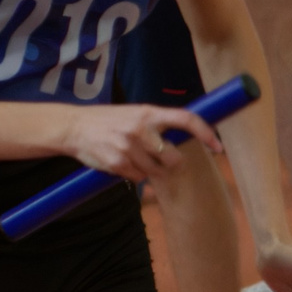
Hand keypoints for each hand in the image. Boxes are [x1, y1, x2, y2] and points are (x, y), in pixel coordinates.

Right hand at [60, 103, 220, 181]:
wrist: (74, 127)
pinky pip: (137, 178)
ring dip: (148, 170)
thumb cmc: (108, 121)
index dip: (205, 132)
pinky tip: (118, 162)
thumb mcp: (133, 114)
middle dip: (170, 164)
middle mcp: (140, 129)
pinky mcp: (117, 163)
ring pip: (154, 171)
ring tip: (130, 156)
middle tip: (160, 160)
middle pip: (172, 157)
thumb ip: (155, 124)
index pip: (186, 119)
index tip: (218, 146)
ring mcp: (128, 147)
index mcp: (148, 112)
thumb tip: (183, 137)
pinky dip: (132, 175)